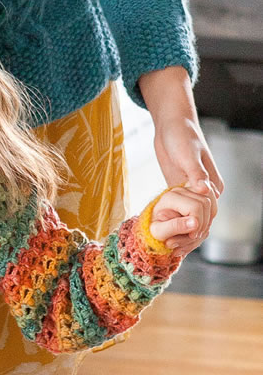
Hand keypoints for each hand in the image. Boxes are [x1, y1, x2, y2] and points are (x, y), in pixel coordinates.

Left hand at [148, 185, 216, 254]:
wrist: (154, 229)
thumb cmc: (153, 230)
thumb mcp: (158, 232)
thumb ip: (174, 227)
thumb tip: (195, 223)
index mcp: (170, 197)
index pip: (196, 206)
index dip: (199, 223)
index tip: (192, 236)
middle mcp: (181, 190)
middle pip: (206, 203)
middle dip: (203, 225)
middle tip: (192, 237)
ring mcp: (191, 192)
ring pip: (212, 205)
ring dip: (206, 225)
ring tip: (192, 237)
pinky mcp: (198, 198)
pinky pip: (212, 208)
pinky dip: (207, 223)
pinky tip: (195, 232)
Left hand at [152, 117, 222, 250]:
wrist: (171, 126)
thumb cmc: (182, 137)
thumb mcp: (188, 155)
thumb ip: (196, 174)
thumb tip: (204, 191)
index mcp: (213, 183)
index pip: (209, 212)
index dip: (198, 227)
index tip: (185, 239)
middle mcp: (205, 190)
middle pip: (200, 219)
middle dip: (189, 234)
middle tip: (174, 248)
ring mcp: (192, 192)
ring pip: (189, 218)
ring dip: (180, 231)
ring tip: (167, 247)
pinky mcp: (179, 191)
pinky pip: (178, 211)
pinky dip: (172, 222)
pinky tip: (161, 235)